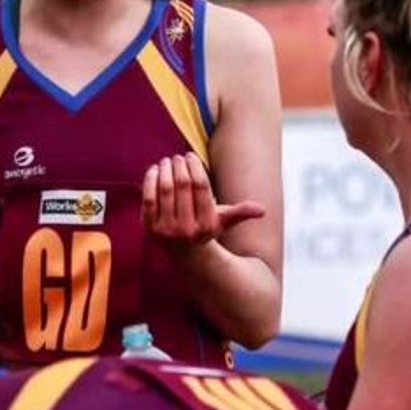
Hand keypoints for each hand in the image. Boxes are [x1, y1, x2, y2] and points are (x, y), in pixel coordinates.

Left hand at [142, 153, 265, 253]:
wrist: (185, 253)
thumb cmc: (206, 228)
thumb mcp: (224, 220)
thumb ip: (241, 212)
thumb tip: (262, 210)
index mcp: (207, 223)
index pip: (201, 186)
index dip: (195, 166)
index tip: (190, 156)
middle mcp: (187, 229)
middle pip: (182, 185)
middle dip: (180, 166)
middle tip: (178, 157)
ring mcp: (167, 230)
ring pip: (165, 189)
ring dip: (165, 170)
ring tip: (167, 161)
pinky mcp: (150, 228)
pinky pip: (148, 199)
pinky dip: (150, 181)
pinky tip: (155, 170)